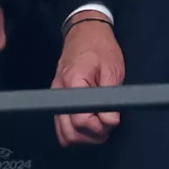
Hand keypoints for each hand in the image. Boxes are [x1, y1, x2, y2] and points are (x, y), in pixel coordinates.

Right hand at [53, 19, 124, 147]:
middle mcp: (59, 92)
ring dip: (84, 136)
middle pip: (70, 132)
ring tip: (100, 125)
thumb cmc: (100, 47)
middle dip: (92, 135)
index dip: (98, 126)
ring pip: (64, 134)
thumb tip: (110, 121)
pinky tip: (89, 124)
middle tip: (107, 125)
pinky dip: (75, 131)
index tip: (111, 120)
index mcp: (73, 82)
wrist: (85, 33)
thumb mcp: (112, 69)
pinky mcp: (58, 99)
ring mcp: (56, 97)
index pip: (80, 120)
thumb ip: (110, 97)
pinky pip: (62, 126)